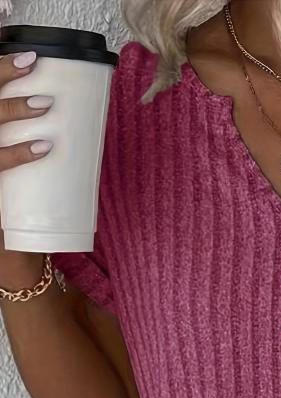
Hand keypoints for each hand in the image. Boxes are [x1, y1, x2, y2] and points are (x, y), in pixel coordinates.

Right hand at [0, 50, 53, 259]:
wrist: (7, 252)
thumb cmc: (15, 207)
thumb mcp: (19, 173)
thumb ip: (32, 148)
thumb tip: (67, 121)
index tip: (27, 55)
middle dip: (1, 77)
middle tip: (33, 66)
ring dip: (13, 110)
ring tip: (44, 105)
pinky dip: (18, 154)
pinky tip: (43, 147)